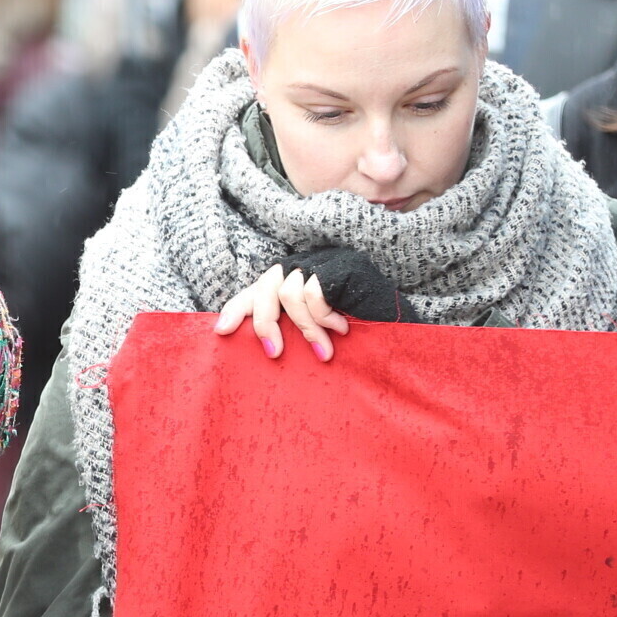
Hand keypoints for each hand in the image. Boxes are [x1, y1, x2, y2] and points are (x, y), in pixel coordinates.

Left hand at [214, 263, 349, 361]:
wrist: (396, 319)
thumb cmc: (354, 328)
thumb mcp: (313, 330)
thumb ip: (289, 329)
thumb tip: (262, 349)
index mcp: (288, 280)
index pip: (254, 290)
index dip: (236, 309)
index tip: (221, 332)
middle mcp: (300, 267)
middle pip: (265, 288)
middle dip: (266, 324)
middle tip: (273, 354)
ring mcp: (319, 262)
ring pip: (288, 292)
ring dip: (305, 328)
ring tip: (322, 351)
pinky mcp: (338, 265)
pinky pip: (313, 292)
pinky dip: (323, 317)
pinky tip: (340, 329)